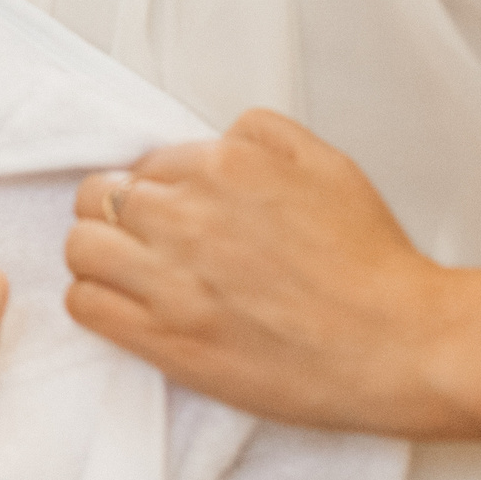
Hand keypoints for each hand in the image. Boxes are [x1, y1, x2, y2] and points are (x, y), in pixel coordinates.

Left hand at [66, 109, 450, 435]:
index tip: (174, 212)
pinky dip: (95, 300)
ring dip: (98, 254)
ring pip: (80, 247)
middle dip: (115, 213)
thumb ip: (260, 134)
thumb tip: (214, 139)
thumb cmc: (371, 261)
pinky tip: (127, 306)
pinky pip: (85, 304)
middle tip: (146, 239)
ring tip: (131, 272)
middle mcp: (187, 216)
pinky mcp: (165, 338)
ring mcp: (170, 280)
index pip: (143, 164)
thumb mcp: (325, 163)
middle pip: (97, 197)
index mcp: (223, 166)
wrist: (400, 345)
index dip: (155, 189)